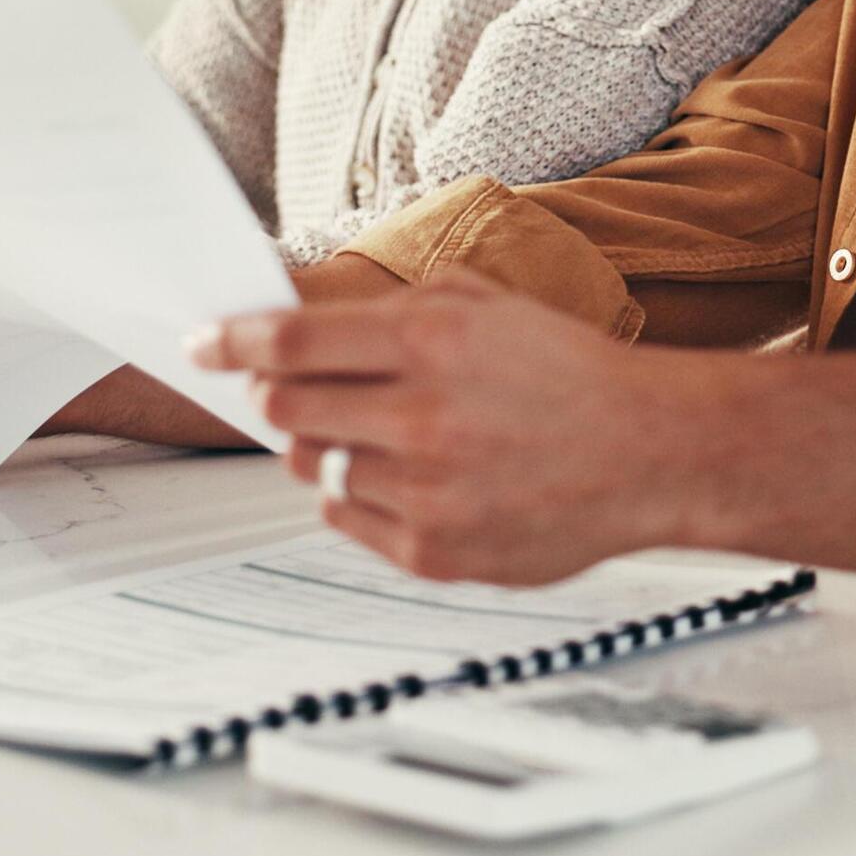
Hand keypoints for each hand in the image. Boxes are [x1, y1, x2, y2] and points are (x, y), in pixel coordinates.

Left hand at [194, 270, 685, 584]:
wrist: (651, 452)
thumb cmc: (569, 374)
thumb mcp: (487, 305)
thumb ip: (396, 306)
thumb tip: (301, 316)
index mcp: (433, 341)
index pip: (293, 342)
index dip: (234, 340)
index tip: (203, 342)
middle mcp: (422, 416)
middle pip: (286, 407)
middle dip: (276, 393)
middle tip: (292, 388)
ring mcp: (425, 490)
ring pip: (312, 465)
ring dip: (328, 443)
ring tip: (387, 432)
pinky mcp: (433, 550)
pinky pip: (344, 517)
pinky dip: (357, 492)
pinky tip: (407, 474)